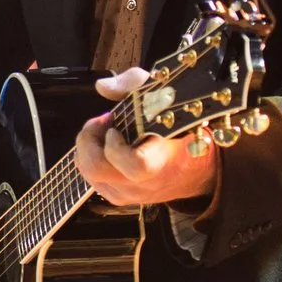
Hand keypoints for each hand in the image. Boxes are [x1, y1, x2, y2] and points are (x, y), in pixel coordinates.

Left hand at [73, 68, 218, 208]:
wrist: (194, 167)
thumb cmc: (178, 128)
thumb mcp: (163, 95)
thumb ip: (133, 83)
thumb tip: (103, 87)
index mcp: (162, 160)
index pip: (134, 164)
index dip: (116, 145)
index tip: (115, 126)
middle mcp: (144, 183)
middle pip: (96, 169)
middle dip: (88, 139)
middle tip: (101, 122)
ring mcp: (130, 194)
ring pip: (89, 174)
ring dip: (88, 147)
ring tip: (103, 131)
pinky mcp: (120, 198)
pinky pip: (92, 180)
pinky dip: (91, 159)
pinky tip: (105, 146)